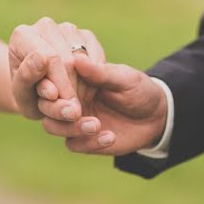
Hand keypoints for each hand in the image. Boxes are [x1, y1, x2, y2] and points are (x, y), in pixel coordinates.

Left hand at [9, 17, 104, 119]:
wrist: (37, 93)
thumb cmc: (27, 95)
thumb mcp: (22, 96)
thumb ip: (27, 79)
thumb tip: (43, 59)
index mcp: (22, 36)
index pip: (51, 58)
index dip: (63, 86)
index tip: (70, 110)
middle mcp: (45, 26)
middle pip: (69, 57)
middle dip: (73, 88)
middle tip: (75, 111)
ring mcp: (66, 28)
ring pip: (84, 57)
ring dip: (85, 85)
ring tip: (76, 103)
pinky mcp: (85, 35)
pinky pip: (97, 56)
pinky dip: (95, 78)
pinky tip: (84, 92)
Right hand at [38, 54, 168, 155]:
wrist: (157, 116)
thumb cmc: (139, 89)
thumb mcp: (124, 78)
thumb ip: (100, 73)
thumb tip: (78, 58)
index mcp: (75, 78)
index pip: (52, 79)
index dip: (51, 84)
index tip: (58, 90)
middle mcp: (70, 99)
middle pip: (46, 105)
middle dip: (56, 109)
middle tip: (75, 112)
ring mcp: (74, 120)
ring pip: (53, 126)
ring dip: (72, 128)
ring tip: (97, 125)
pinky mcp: (83, 140)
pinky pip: (73, 144)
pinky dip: (89, 143)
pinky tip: (110, 137)